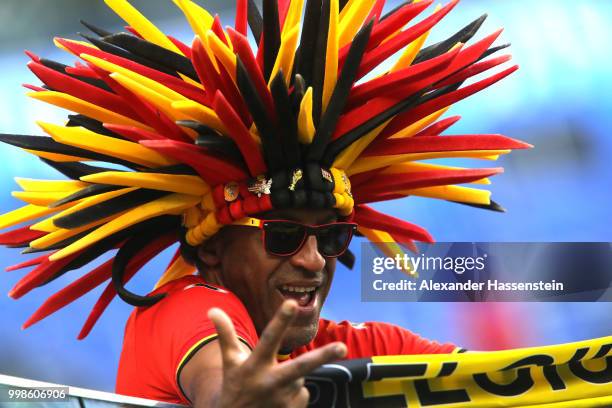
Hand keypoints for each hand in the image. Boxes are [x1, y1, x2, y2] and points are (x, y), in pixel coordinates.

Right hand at [207, 300, 346, 407]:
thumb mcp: (230, 361)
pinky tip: (278, 400)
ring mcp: (283, 400)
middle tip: (343, 347)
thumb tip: (212, 310)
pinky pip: (303, 392)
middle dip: (323, 357)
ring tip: (271, 389)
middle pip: (301, 367)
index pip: (269, 338)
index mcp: (255, 365)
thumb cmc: (234, 385)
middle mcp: (270, 382)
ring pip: (301, 376)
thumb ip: (225, 335)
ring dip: (291, 378)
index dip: (281, 320)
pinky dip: (294, 393)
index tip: (291, 303)